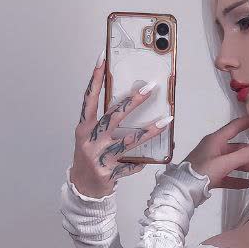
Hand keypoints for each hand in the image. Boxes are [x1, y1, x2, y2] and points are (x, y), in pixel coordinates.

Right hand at [69, 54, 169, 197]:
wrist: (82, 189)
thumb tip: (127, 103)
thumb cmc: (89, 157)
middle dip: (133, 101)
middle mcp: (90, 140)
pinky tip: (150, 159)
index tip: (103, 58)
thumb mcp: (90, 137)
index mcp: (84, 128)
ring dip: (149, 130)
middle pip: (113, 116)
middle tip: (149, 88)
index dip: (95, 78)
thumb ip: (103, 122)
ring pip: (128, 141)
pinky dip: (140, 163)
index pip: (89, 98)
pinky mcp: (109, 172)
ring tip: (166, 120)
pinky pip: (131, 165)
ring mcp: (99, 156)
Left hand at [182, 115, 248, 189]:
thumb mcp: (224, 163)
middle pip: (239, 149)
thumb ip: (245, 155)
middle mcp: (215, 149)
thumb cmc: (200, 172)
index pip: (235, 126)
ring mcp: (213, 163)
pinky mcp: (211, 177)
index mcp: (216, 140)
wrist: (182, 191)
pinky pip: (228, 176)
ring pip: (236, 163)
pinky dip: (238, 179)